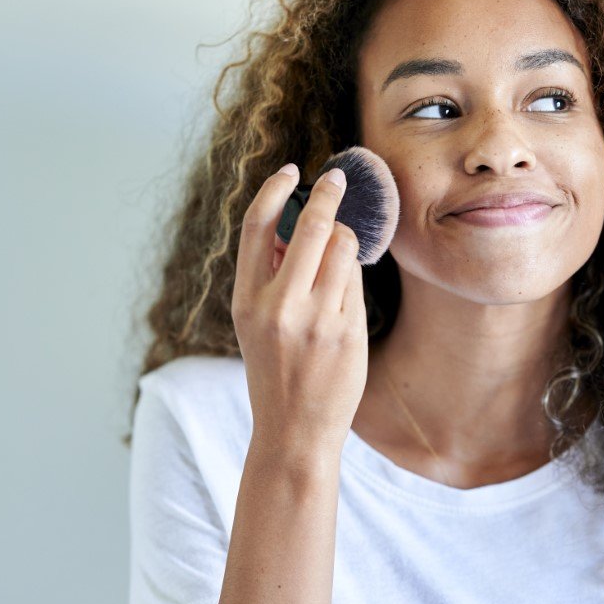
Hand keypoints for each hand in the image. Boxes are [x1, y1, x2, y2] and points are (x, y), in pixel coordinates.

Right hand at [232, 163, 368, 454]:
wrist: (294, 432)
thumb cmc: (276, 374)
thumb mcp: (255, 325)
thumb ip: (270, 277)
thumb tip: (297, 227)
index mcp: (246, 301)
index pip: (256, 227)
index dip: (273, 190)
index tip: (291, 170)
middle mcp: (278, 306)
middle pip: (311, 226)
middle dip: (328, 194)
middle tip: (338, 178)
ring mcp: (316, 319)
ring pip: (343, 248)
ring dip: (345, 239)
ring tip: (338, 257)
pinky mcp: (347, 332)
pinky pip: (357, 282)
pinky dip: (353, 277)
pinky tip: (344, 293)